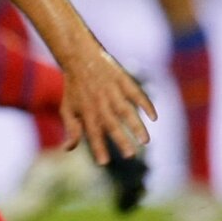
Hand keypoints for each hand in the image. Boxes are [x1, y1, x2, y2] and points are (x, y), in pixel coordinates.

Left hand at [58, 46, 156, 164]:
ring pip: (126, 111)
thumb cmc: (74, 88)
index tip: (104, 163)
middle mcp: (100, 102)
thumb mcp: (67, 108)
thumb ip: (71, 129)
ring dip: (136, 126)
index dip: (97, 147)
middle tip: (130, 156)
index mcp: (86, 111)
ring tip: (145, 141)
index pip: (92, 133)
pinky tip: (154, 117)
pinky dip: (145, 104)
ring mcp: (112, 91)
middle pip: (111, 124)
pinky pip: (135, 93)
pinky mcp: (122, 79)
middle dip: (120, 140)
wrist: (78, 57)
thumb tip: (68, 149)